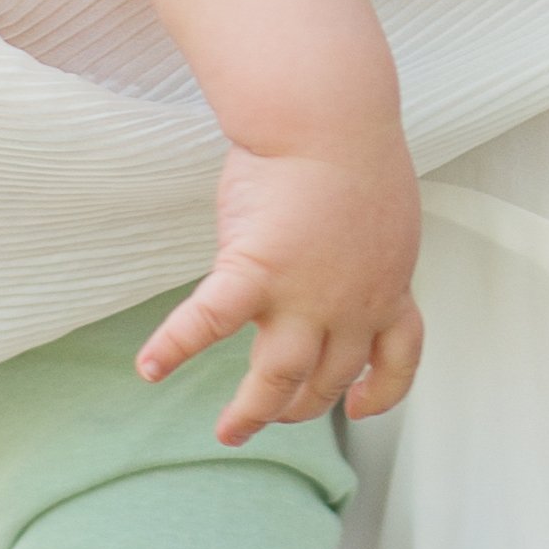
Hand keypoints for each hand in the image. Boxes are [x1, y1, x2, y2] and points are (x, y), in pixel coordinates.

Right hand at [139, 134, 424, 443]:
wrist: (328, 115)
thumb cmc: (351, 145)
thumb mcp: (383, 211)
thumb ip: (368, 248)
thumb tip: (352, 249)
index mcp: (389, 287)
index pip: (399, 358)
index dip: (382, 392)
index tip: (358, 406)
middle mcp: (351, 305)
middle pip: (328, 378)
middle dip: (300, 406)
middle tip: (272, 417)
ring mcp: (303, 295)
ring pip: (279, 377)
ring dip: (254, 412)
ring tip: (229, 433)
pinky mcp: (255, 270)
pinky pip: (210, 323)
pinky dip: (176, 348)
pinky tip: (149, 368)